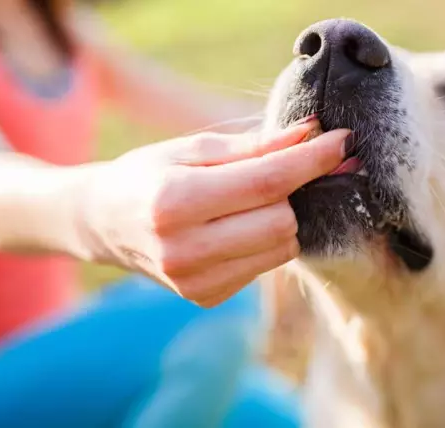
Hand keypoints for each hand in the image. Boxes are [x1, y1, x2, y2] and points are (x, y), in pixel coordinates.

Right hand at [80, 119, 348, 306]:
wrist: (103, 223)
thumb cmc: (147, 174)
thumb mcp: (192, 147)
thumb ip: (253, 145)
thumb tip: (310, 133)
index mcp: (174, 201)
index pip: (267, 181)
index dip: (311, 160)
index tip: (341, 140)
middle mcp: (184, 250)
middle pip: (282, 219)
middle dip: (292, 191)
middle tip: (281, 171)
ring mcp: (195, 281)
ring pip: (282, 246)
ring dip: (282, 217)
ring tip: (253, 200)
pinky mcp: (206, 297)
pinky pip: (266, 264)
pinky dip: (265, 240)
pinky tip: (238, 227)